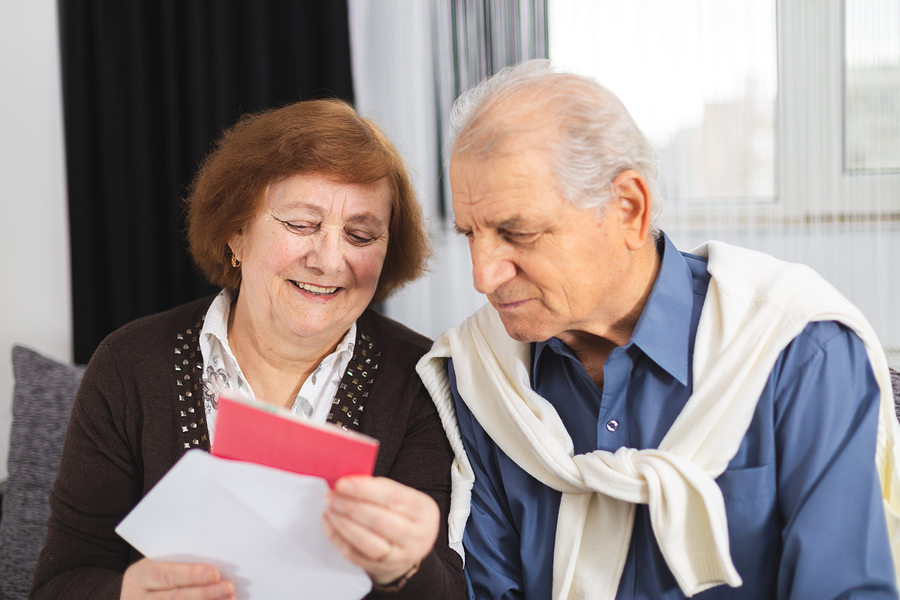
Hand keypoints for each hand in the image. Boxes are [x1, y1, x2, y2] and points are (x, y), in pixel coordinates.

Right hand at [121, 558, 234, 599]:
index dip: (191, 574)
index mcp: (138, 578)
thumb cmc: (158, 573)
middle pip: (175, 597)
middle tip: (228, 587)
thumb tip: (216, 568)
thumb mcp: (160, 563)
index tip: (215, 573)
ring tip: (230, 599)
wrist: (143, 593)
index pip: (166, 575)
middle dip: (204, 593)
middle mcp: (137, 599)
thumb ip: (182, 563)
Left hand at [323, 476, 438, 584]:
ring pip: (367, 541)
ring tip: (331, 509)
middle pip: (379, 520)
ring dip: (343, 523)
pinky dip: (338, 538)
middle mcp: (417, 535)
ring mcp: (401, 556)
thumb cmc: (402, 514)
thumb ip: (379, 488)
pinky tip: (330, 523)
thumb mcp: (402, 497)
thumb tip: (349, 482)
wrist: (409, 547)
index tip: (342, 484)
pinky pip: (355, 555)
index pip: (393, 497)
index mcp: (424, 510)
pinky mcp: (382, 568)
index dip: (365, 490)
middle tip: (332, 496)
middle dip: (351, 506)